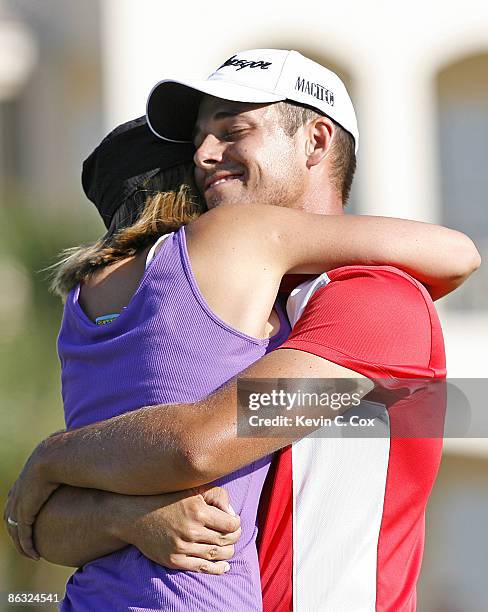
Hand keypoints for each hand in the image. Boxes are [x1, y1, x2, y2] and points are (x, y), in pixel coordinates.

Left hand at [4, 443, 58, 560]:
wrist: (56, 456)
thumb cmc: (66, 455)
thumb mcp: (65, 461)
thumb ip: (69, 465)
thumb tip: (82, 462)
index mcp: (25, 478)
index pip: (18, 497)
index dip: (22, 510)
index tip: (32, 519)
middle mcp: (18, 491)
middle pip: (11, 515)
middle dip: (17, 529)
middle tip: (26, 541)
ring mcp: (19, 502)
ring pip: (15, 529)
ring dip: (21, 543)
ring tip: (31, 553)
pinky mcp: (25, 512)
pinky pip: (23, 534)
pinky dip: (26, 545)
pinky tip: (34, 554)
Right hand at [115, 485, 240, 573]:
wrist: (136, 515)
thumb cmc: (169, 498)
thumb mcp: (194, 488)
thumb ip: (217, 495)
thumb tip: (232, 514)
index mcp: (198, 510)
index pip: (231, 524)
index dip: (236, 523)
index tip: (234, 521)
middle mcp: (191, 530)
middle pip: (226, 540)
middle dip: (234, 537)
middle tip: (233, 533)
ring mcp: (182, 547)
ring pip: (217, 555)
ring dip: (228, 551)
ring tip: (228, 545)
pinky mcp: (174, 560)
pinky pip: (202, 568)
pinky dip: (217, 568)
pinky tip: (224, 565)